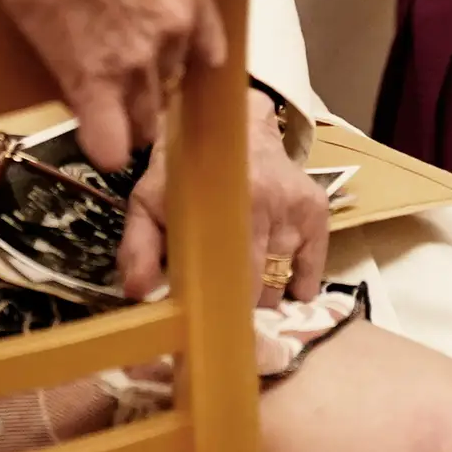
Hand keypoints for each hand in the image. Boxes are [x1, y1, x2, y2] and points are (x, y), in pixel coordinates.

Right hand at [0, 0, 223, 173]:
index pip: (209, 43)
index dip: (187, 55)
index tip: (171, 58)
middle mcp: (174, 27)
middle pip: (173, 82)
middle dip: (151, 85)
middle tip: (123, 77)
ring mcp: (137, 61)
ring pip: (147, 118)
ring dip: (130, 119)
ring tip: (106, 110)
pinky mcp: (93, 84)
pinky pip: (110, 143)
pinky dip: (104, 146)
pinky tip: (95, 139)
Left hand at [118, 89, 327, 303]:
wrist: (230, 120)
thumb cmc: (182, 167)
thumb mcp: (149, 199)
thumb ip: (139, 246)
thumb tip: (136, 293)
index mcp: (226, 205)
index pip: (228, 279)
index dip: (217, 311)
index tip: (205, 331)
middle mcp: (268, 205)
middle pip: (259, 288)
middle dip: (239, 310)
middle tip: (221, 321)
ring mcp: (295, 208)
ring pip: (281, 282)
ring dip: (265, 296)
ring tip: (246, 299)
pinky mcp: (316, 207)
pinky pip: (313, 263)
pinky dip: (299, 283)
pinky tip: (285, 289)